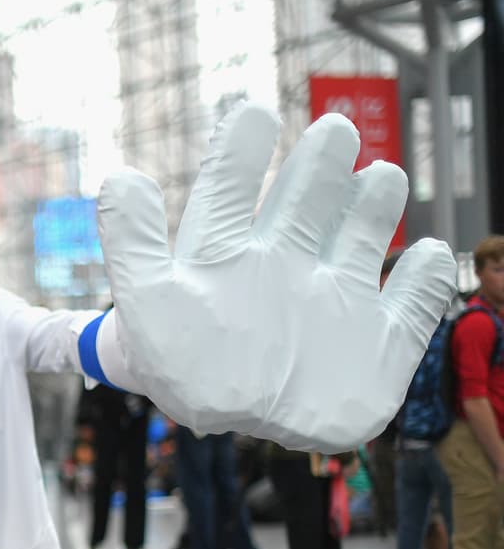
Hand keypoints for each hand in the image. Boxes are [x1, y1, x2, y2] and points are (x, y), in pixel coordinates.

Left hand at [98, 102, 455, 452]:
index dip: (240, 150)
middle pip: (301, 205)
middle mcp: (277, 271)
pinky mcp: (373, 344)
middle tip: (335, 128)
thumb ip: (131, 241)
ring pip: (357, 241)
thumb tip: (122, 177)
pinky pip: (410, 307)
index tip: (251, 109)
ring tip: (380, 175)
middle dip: (317, 167)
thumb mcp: (145, 299)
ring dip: (371, 209)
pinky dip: (423, 282)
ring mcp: (328, 304)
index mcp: (220, 258)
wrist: (227, 438)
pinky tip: (425, 254)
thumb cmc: (181, 369)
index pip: (227, 191)